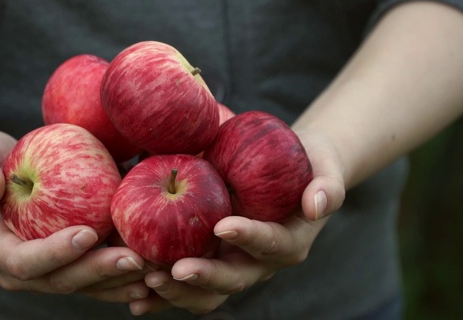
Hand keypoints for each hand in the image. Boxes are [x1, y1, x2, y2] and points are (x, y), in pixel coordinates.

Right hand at [0, 130, 150, 301]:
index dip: (55, 253)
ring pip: (84, 284)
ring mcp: (46, 269)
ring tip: (151, 271)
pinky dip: (122, 274)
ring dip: (118, 281)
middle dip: (98, 272)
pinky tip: (151, 268)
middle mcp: (20, 269)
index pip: (25, 261)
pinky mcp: (67, 261)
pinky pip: (96, 273)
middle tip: (133, 259)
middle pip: (61, 279)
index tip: (87, 233)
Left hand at [128, 129, 345, 314]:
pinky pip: (186, 285)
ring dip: (178, 292)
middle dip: (205, 277)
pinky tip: (135, 298)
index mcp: (288, 241)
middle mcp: (259, 261)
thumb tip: (318, 204)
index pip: (270, 244)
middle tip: (174, 269)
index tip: (223, 226)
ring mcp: (233, 264)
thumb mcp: (324, 166)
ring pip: (207, 292)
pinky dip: (162, 295)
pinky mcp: (211, 261)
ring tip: (147, 281)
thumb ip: (327, 185)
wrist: (289, 172)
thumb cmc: (306, 163)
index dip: (250, 238)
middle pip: (234, 279)